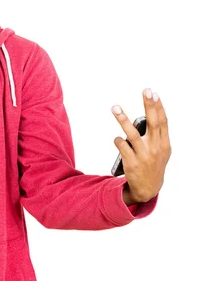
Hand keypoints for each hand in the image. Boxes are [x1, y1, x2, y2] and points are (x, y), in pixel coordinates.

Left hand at [111, 88, 171, 202]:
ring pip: (131, 134)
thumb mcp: (162, 152)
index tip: (153, 93)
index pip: (162, 121)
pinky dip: (117, 140)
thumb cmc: (153, 165)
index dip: (158, 106)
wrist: (147, 189)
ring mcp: (143, 156)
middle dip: (149, 105)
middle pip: (152, 123)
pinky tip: (118, 140)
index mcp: (164, 144)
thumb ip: (158, 135)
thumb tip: (150, 114)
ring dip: (122, 119)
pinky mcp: (131, 162)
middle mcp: (155, 148)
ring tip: (115, 107)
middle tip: (145, 91)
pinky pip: (121, 145)